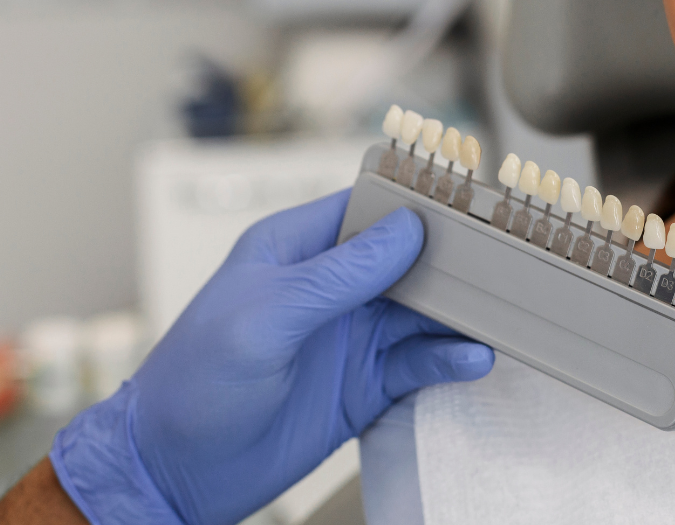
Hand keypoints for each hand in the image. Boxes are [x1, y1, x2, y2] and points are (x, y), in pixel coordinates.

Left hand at [50, 194, 493, 524]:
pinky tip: (471, 359)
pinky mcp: (363, 385)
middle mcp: (329, 286)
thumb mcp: (264, 317)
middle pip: (408, 258)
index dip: (417, 202)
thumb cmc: (193, 382)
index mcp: (295, 248)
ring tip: (498, 316)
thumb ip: (338, 275)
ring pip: (422, 312)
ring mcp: (349, 335)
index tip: (469, 203)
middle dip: (452, 260)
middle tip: (502, 263)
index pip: (368, 207)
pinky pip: (417, 363)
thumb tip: (406, 230)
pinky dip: (448, 360)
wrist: (172, 472)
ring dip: (459, 313)